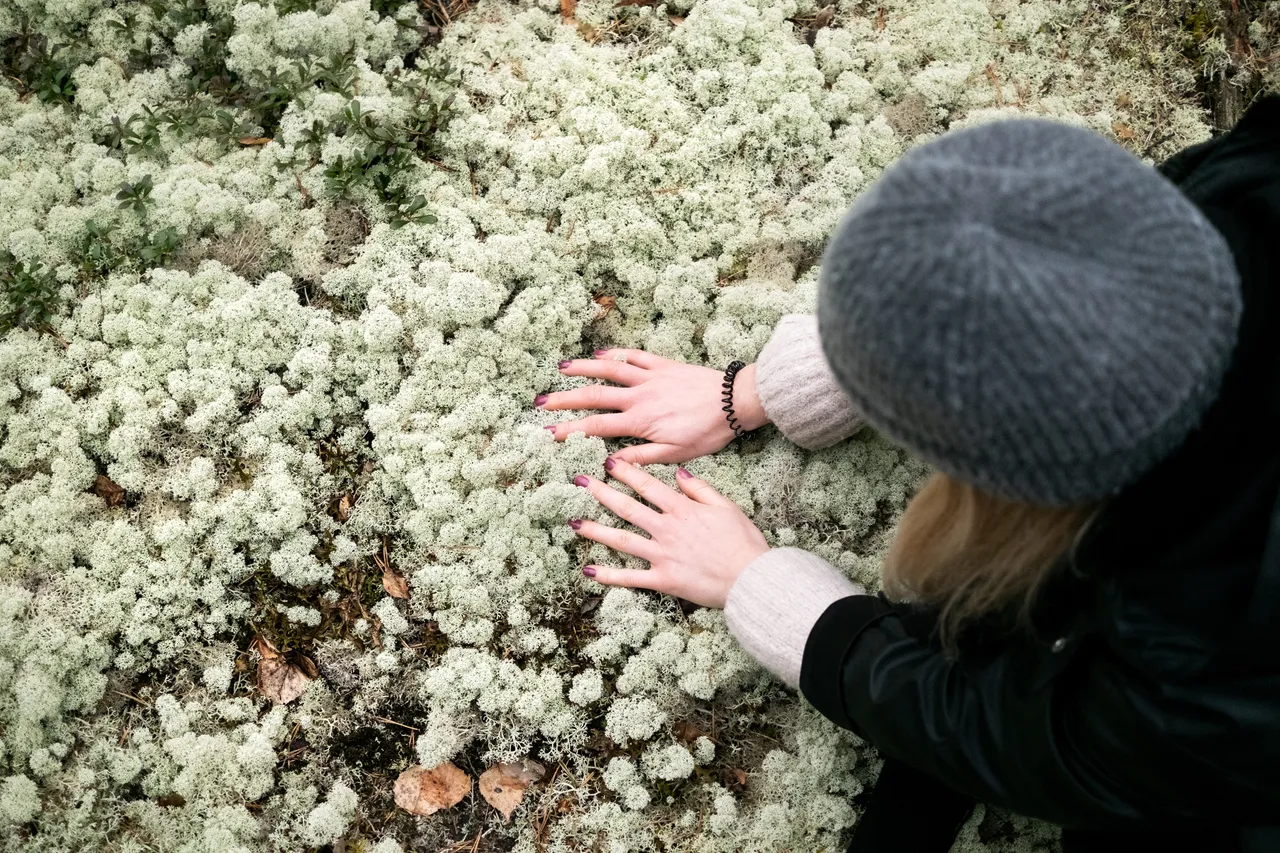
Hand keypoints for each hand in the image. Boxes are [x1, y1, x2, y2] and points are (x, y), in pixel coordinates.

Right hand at [540, 349, 769, 465]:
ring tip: (561, 368)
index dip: (570, 429)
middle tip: (541, 402)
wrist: (734, 402)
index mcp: (639, 421)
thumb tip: (609, 463)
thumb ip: (641, 457)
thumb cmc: (708, 432)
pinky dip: (617, 353)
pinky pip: (635, 356)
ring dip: (583, 368)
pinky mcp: (663, 365)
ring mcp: (650, 377)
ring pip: (609, 369)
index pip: (595, 426)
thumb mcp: (675, 454)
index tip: (549, 433)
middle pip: (593, 396)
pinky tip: (602, 352)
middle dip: (564, 399)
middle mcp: (639, 396)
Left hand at [568, 457, 769, 608]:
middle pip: (627, 507)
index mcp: (682, 509)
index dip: (626, 472)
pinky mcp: (663, 580)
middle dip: (601, 493)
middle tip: (579, 482)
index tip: (607, 462)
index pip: (648, 485)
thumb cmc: (743, 542)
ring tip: (573, 523)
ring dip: (596, 530)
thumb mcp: (726, 507)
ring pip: (622, 540)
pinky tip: (589, 570)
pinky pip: (631, 578)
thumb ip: (700, 489)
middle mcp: (667, 529)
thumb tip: (678, 474)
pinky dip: (609, 575)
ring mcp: (662, 555)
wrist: (750, 578)